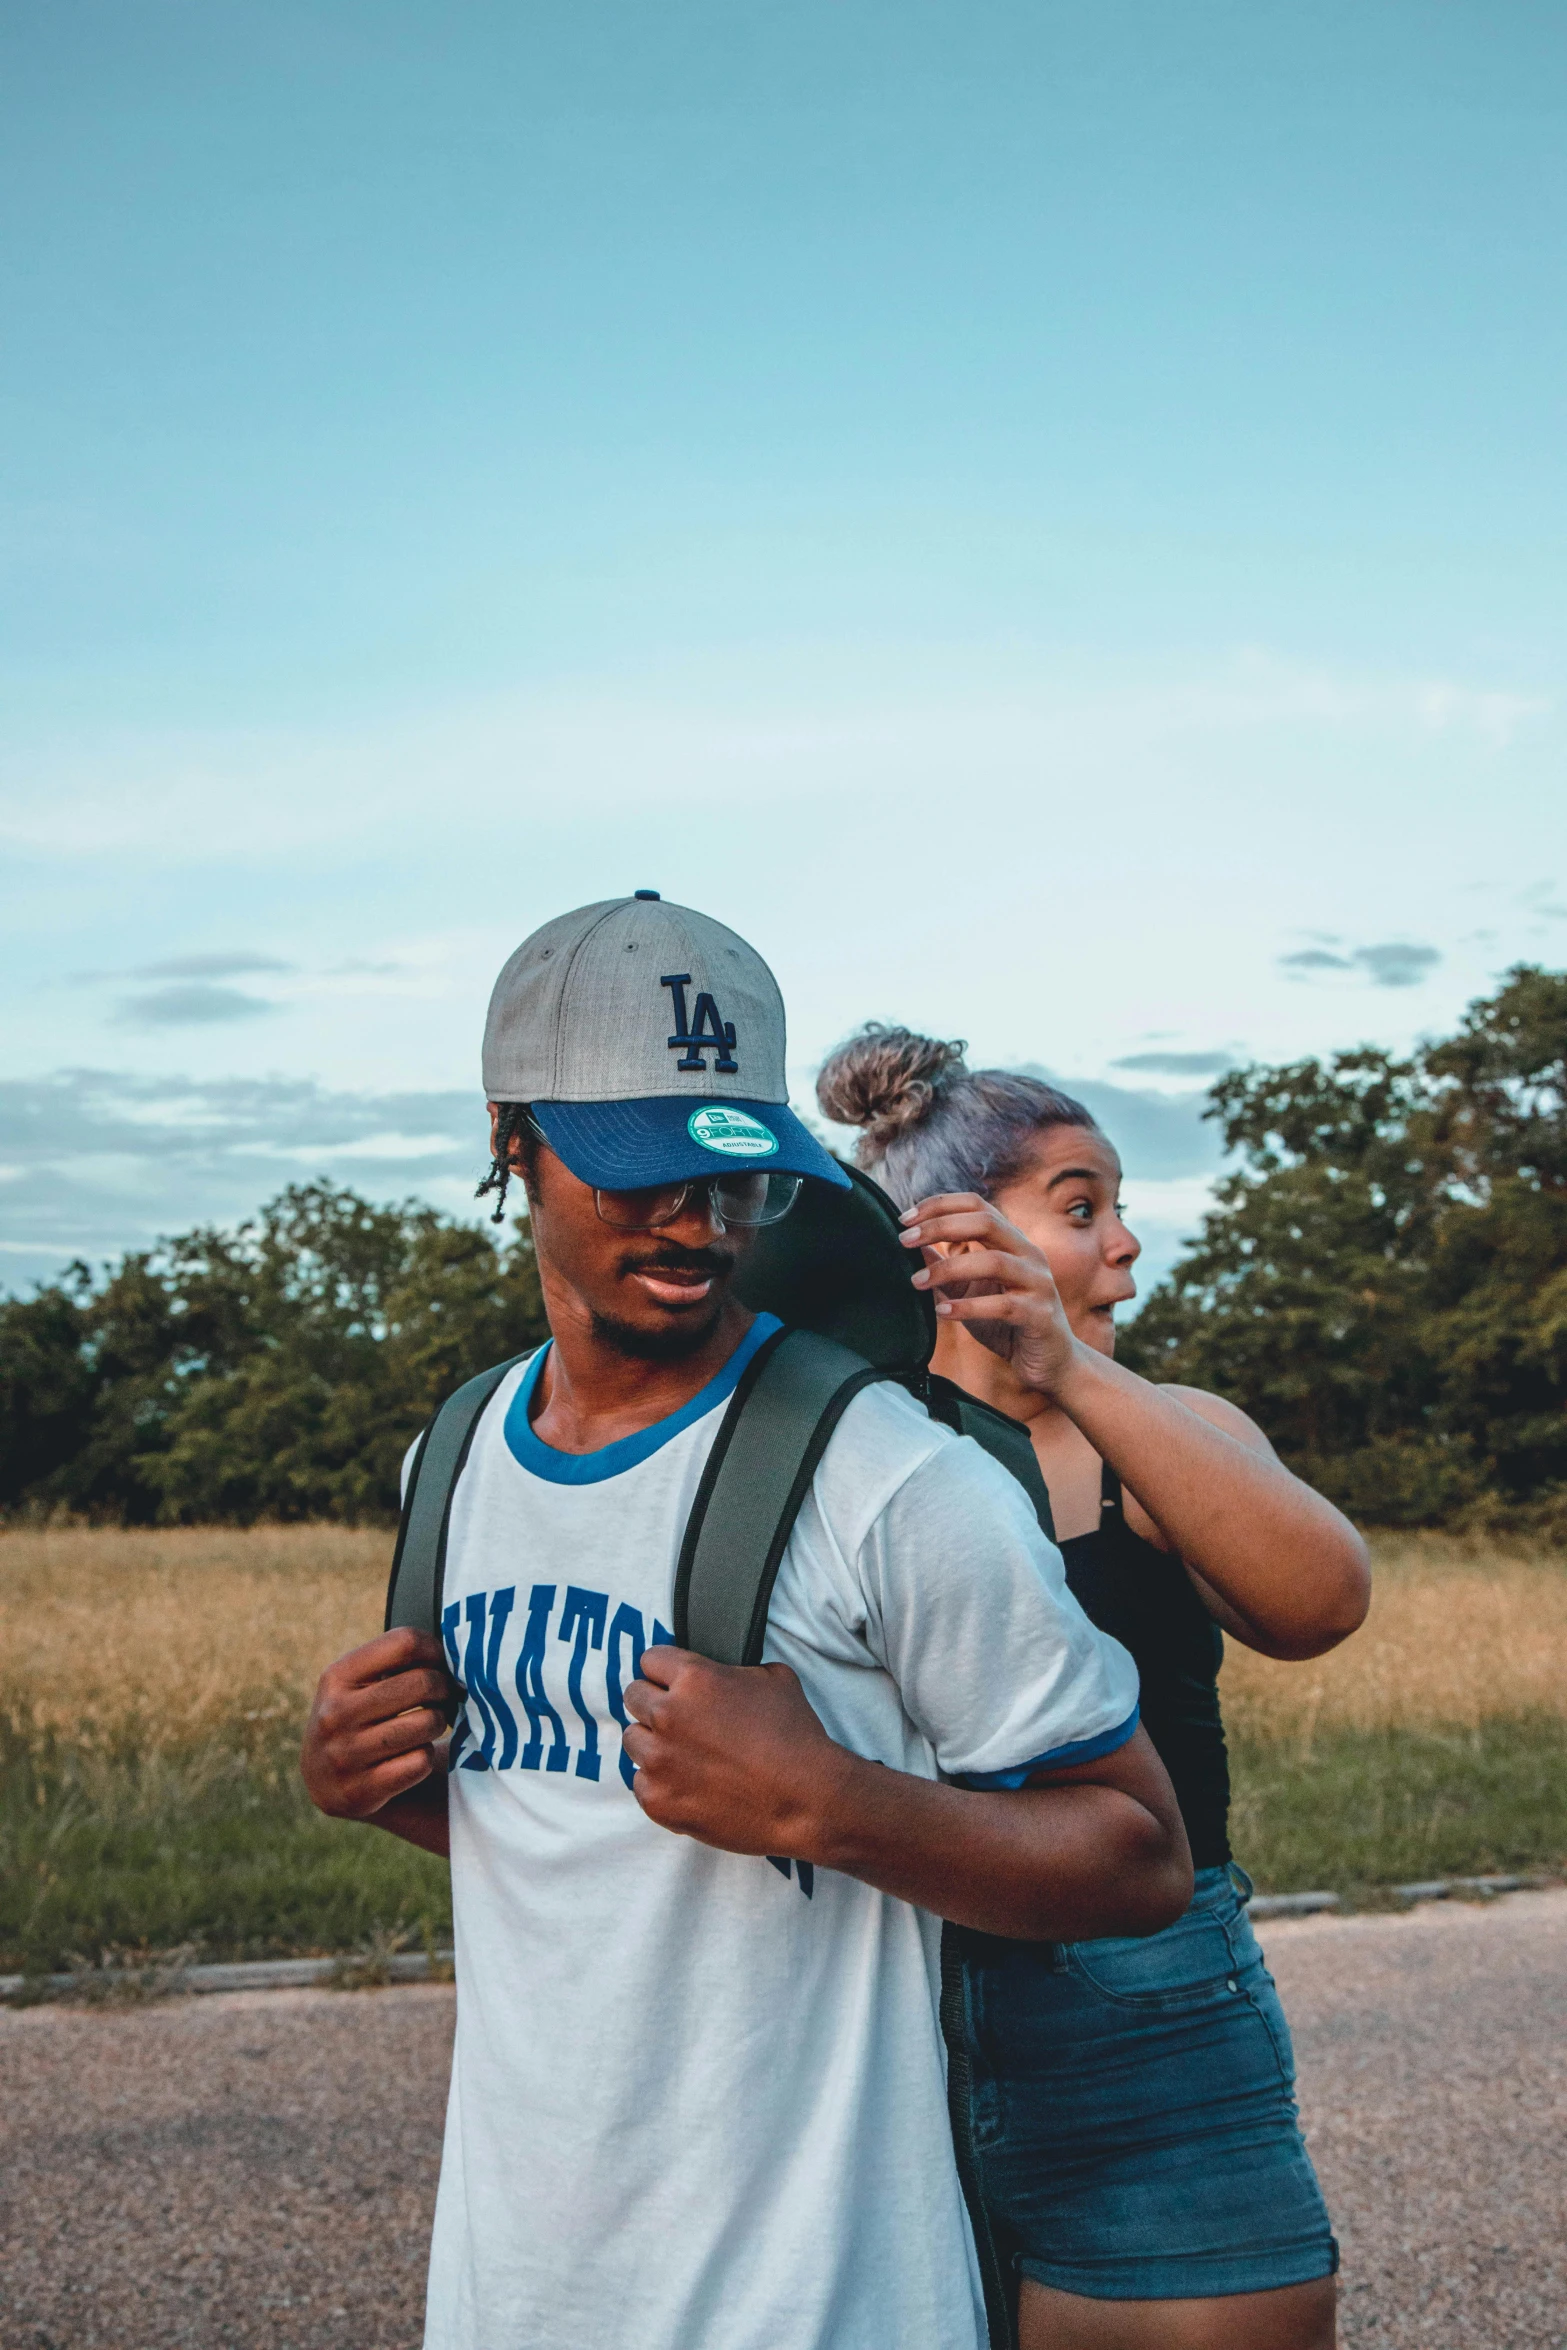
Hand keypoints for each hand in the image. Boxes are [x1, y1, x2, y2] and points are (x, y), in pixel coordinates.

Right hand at [301, 1628, 455, 1820]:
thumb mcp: (357, 1682)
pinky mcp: (360, 1791)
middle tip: (446, 1695)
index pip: (404, 1643)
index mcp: (336, 1676)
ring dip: (439, 1723)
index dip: (435, 1650)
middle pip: (422, 1683)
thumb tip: (456, 1651)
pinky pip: (420, 1763)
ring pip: (426, 1724)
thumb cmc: (357, 1715)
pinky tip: (413, 1756)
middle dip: (445, 1688)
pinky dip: (425, 1758)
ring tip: (429, 1724)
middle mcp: (335, 1714)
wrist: (324, 1779)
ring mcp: (345, 1755)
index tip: (441, 1663)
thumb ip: (395, 1661)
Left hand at [622, 1645, 849, 1856]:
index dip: (666, 1670)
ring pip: (633, 1740)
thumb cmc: (795, 1736)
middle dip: (654, 1702)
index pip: (651, 1659)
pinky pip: (640, 1782)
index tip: (674, 1682)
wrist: (806, 1800)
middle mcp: (668, 1715)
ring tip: (684, 1754)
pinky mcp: (658, 1801)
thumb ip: (734, 1670)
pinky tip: (688, 1784)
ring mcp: (659, 1761)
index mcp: (694, 1678)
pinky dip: (660, 1782)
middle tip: (679, 1719)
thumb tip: (723, 1675)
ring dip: (654, 1743)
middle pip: (633, 1696)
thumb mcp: (774, 1678)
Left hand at [900, 1191, 1077, 1395]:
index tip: (904, 1219)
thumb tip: (911, 1245)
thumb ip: (945, 1267)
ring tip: (918, 1281)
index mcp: (1012, 1242)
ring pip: (994, 1262)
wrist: (1051, 1363)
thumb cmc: (1008, 1324)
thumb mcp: (969, 1290)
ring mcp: (1038, 1283)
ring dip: (949, 1268)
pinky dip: (969, 1307)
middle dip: (941, 1227)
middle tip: (904, 1240)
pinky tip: (943, 1312)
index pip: (976, 1205)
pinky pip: (1003, 1305)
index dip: (940, 1205)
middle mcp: (1029, 1254)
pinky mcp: (1039, 1315)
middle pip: (986, 1222)